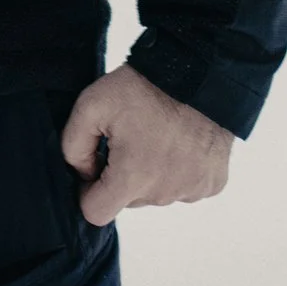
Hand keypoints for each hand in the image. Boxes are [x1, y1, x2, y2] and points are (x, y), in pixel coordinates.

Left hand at [61, 63, 233, 226]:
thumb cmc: (144, 87)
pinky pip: (185, 187)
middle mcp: (165, 192)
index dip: (87, 192)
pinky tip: (178, 142)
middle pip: (129, 200)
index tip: (95, 166)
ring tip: (155, 135)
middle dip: (121, 176)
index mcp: (133, 177)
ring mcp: (192, 189)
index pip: (96, 213)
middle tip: (128, 138)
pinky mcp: (213, 183)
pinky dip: (178, 171)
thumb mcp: (91, 104)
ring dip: (151, 174)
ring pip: (157, 193)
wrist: (199, 73)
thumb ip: (73, 146)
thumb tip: (85, 173)